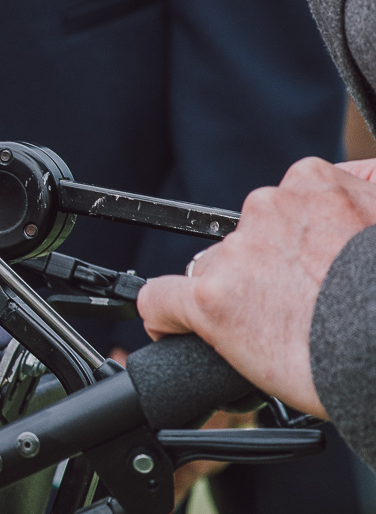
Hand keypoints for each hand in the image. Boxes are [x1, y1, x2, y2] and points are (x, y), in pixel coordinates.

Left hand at [136, 157, 375, 414]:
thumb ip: (365, 189)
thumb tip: (354, 176)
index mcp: (314, 184)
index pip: (278, 208)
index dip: (288, 245)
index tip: (305, 271)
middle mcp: (269, 208)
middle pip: (243, 241)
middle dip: (261, 274)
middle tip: (299, 311)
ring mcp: (237, 253)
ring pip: (211, 272)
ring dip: (230, 300)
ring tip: (275, 336)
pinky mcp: (209, 299)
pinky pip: (159, 301)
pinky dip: (164, 319)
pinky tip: (174, 333)